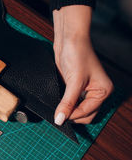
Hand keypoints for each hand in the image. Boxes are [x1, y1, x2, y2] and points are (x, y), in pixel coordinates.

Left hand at [52, 5, 112, 124]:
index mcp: (103, 91)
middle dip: (72, 115)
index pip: (88, 112)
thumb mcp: (74, 81)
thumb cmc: (78, 54)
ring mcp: (86, 90)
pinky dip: (64, 104)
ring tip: (57, 108)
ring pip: (77, 109)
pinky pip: (70, 101)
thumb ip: (67, 102)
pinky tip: (57, 102)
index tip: (58, 119)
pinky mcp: (75, 86)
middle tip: (57, 114)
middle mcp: (97, 92)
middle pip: (85, 114)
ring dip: (68, 110)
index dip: (72, 115)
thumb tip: (60, 120)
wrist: (69, 39)